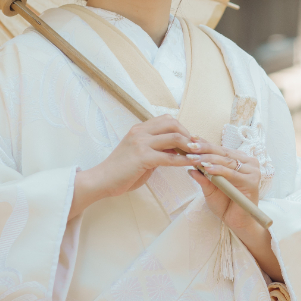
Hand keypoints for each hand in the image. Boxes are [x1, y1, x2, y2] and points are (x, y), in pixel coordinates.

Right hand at [69, 115, 193, 219]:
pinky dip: (183, 160)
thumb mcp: (140, 155)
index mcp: (139, 129)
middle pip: (173, 124)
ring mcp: (141, 143)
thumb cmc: (120, 171)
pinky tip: (192, 164)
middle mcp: (140, 131)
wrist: (101, 180)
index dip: (181, 128)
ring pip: (174, 137)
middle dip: (188, 134)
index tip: (190, 140)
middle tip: (197, 147)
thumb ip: (156, 150)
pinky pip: (169, 157)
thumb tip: (176, 150)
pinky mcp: (142, 157)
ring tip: (199, 154)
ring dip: (189, 146)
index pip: (166, 120)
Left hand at [186, 137, 261, 230]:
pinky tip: (207, 168)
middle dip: (205, 150)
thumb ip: (203, 177)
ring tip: (194, 158)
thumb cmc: (225, 204)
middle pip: (223, 153)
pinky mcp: (252, 181)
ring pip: (226, 162)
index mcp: (240, 160)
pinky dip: (219, 170)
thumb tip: (189, 168)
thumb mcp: (210, 188)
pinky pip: (232, 173)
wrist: (237, 223)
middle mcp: (248, 163)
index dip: (206, 144)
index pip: (220, 150)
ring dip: (208, 159)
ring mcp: (252, 171)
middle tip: (190, 147)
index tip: (191, 140)